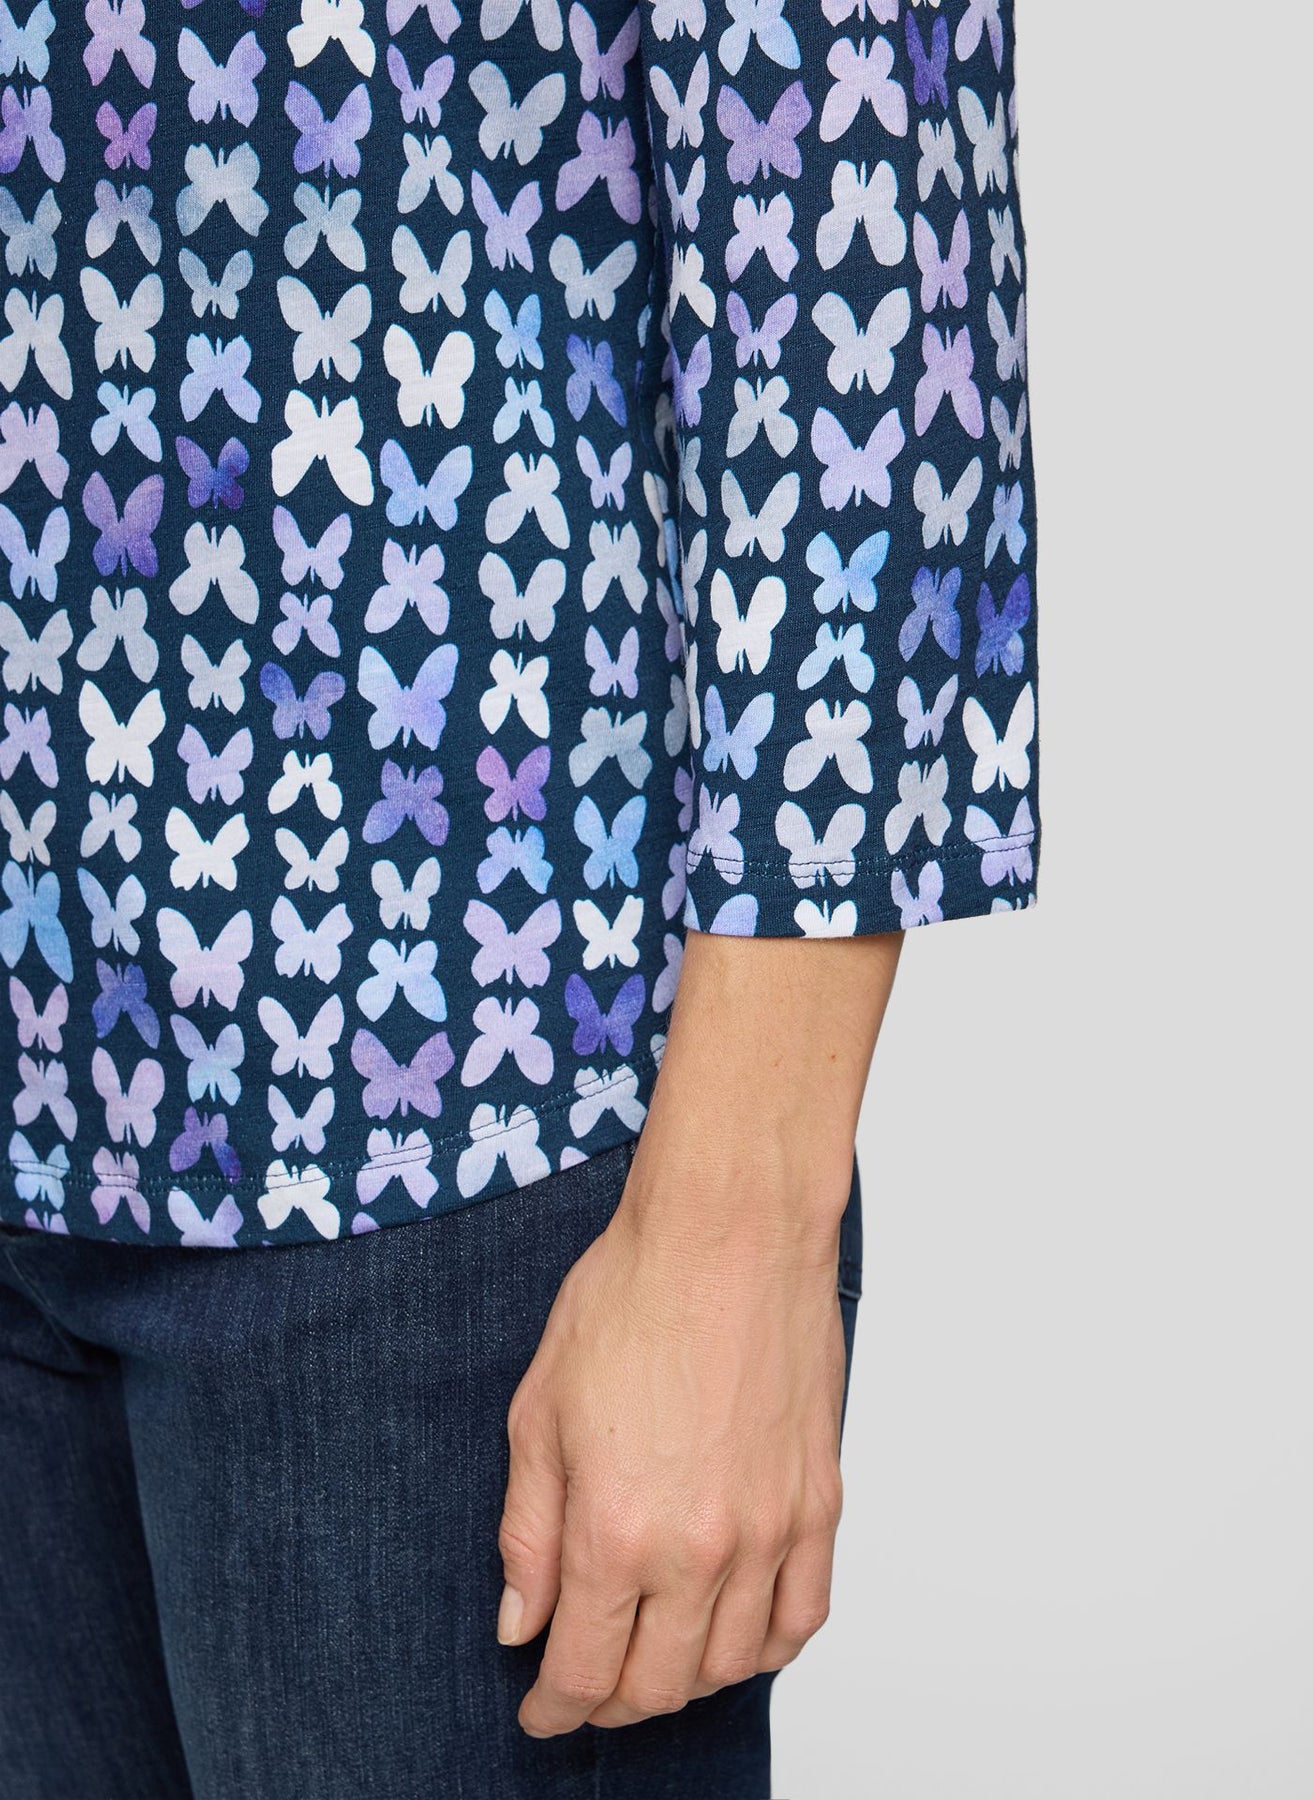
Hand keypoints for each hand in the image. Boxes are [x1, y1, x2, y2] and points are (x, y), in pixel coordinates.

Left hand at [497, 927, 900, 1736]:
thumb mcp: (539, 1411)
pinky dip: (767, 1646)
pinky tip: (736, 1633)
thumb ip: (528, 1531)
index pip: (583, 1671)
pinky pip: (803, 1616)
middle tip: (586, 1683)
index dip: (554, 1708)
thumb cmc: (633, 1296)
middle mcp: (701, 1549)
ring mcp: (771, 1531)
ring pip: (733, 1665)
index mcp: (616, 1530)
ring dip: (685, 1678)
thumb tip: (520, 1620)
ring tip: (654, 1654)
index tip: (538, 1708)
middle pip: (659, 1686)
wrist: (730, 1233)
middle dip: (611, 1702)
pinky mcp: (820, 1502)